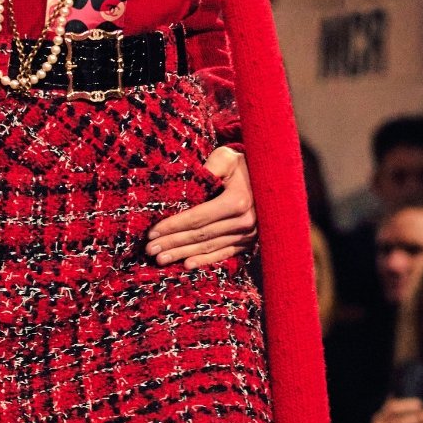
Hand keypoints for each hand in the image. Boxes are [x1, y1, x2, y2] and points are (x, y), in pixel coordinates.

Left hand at [146, 147, 256, 270]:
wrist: (274, 178)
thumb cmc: (244, 164)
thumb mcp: (227, 157)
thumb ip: (209, 167)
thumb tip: (187, 182)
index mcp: (237, 201)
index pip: (197, 218)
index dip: (173, 226)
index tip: (152, 232)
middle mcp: (245, 221)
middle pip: (200, 236)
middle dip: (172, 243)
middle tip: (149, 250)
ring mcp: (249, 235)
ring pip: (209, 247)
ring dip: (183, 254)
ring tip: (160, 259)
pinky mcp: (250, 242)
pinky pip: (224, 254)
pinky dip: (205, 260)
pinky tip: (187, 265)